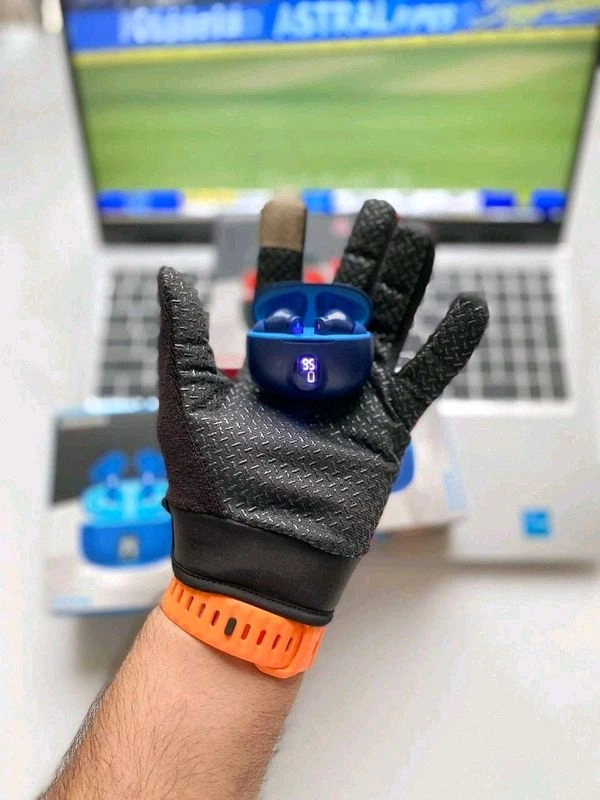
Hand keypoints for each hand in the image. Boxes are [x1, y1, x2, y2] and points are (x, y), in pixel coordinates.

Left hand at [157, 198, 487, 629]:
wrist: (258, 558)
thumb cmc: (213, 489)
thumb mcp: (187, 406)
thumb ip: (183, 341)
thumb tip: (170, 276)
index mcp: (267, 363)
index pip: (277, 292)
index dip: (283, 248)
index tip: (289, 204)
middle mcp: (314, 372)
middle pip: (344, 299)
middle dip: (360, 253)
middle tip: (376, 210)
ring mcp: (355, 397)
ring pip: (390, 326)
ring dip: (408, 282)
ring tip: (420, 236)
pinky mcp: (388, 427)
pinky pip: (426, 379)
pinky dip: (451, 346)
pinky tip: (469, 307)